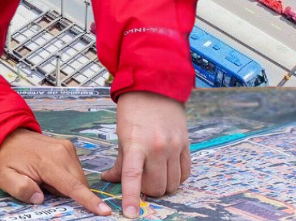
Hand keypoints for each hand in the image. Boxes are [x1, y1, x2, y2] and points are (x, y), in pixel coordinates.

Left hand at [0, 129, 110, 215]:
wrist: (6, 134)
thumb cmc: (6, 158)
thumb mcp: (4, 178)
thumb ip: (21, 190)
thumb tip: (40, 198)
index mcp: (48, 162)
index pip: (73, 186)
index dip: (89, 200)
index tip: (105, 211)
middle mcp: (63, 152)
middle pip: (79, 184)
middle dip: (66, 193)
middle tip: (43, 186)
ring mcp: (67, 148)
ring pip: (79, 178)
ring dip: (66, 185)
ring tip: (44, 178)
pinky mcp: (68, 147)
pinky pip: (75, 170)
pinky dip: (66, 177)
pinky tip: (50, 173)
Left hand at [101, 91, 189, 217]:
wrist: (155, 88)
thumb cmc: (133, 111)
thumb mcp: (121, 135)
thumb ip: (119, 161)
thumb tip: (109, 180)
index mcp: (136, 144)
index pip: (132, 177)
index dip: (130, 197)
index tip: (130, 214)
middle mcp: (157, 147)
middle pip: (157, 187)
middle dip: (147, 191)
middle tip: (140, 182)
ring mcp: (174, 147)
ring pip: (173, 184)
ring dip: (163, 186)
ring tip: (153, 174)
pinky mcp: (186, 145)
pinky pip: (185, 173)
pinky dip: (176, 178)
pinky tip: (167, 170)